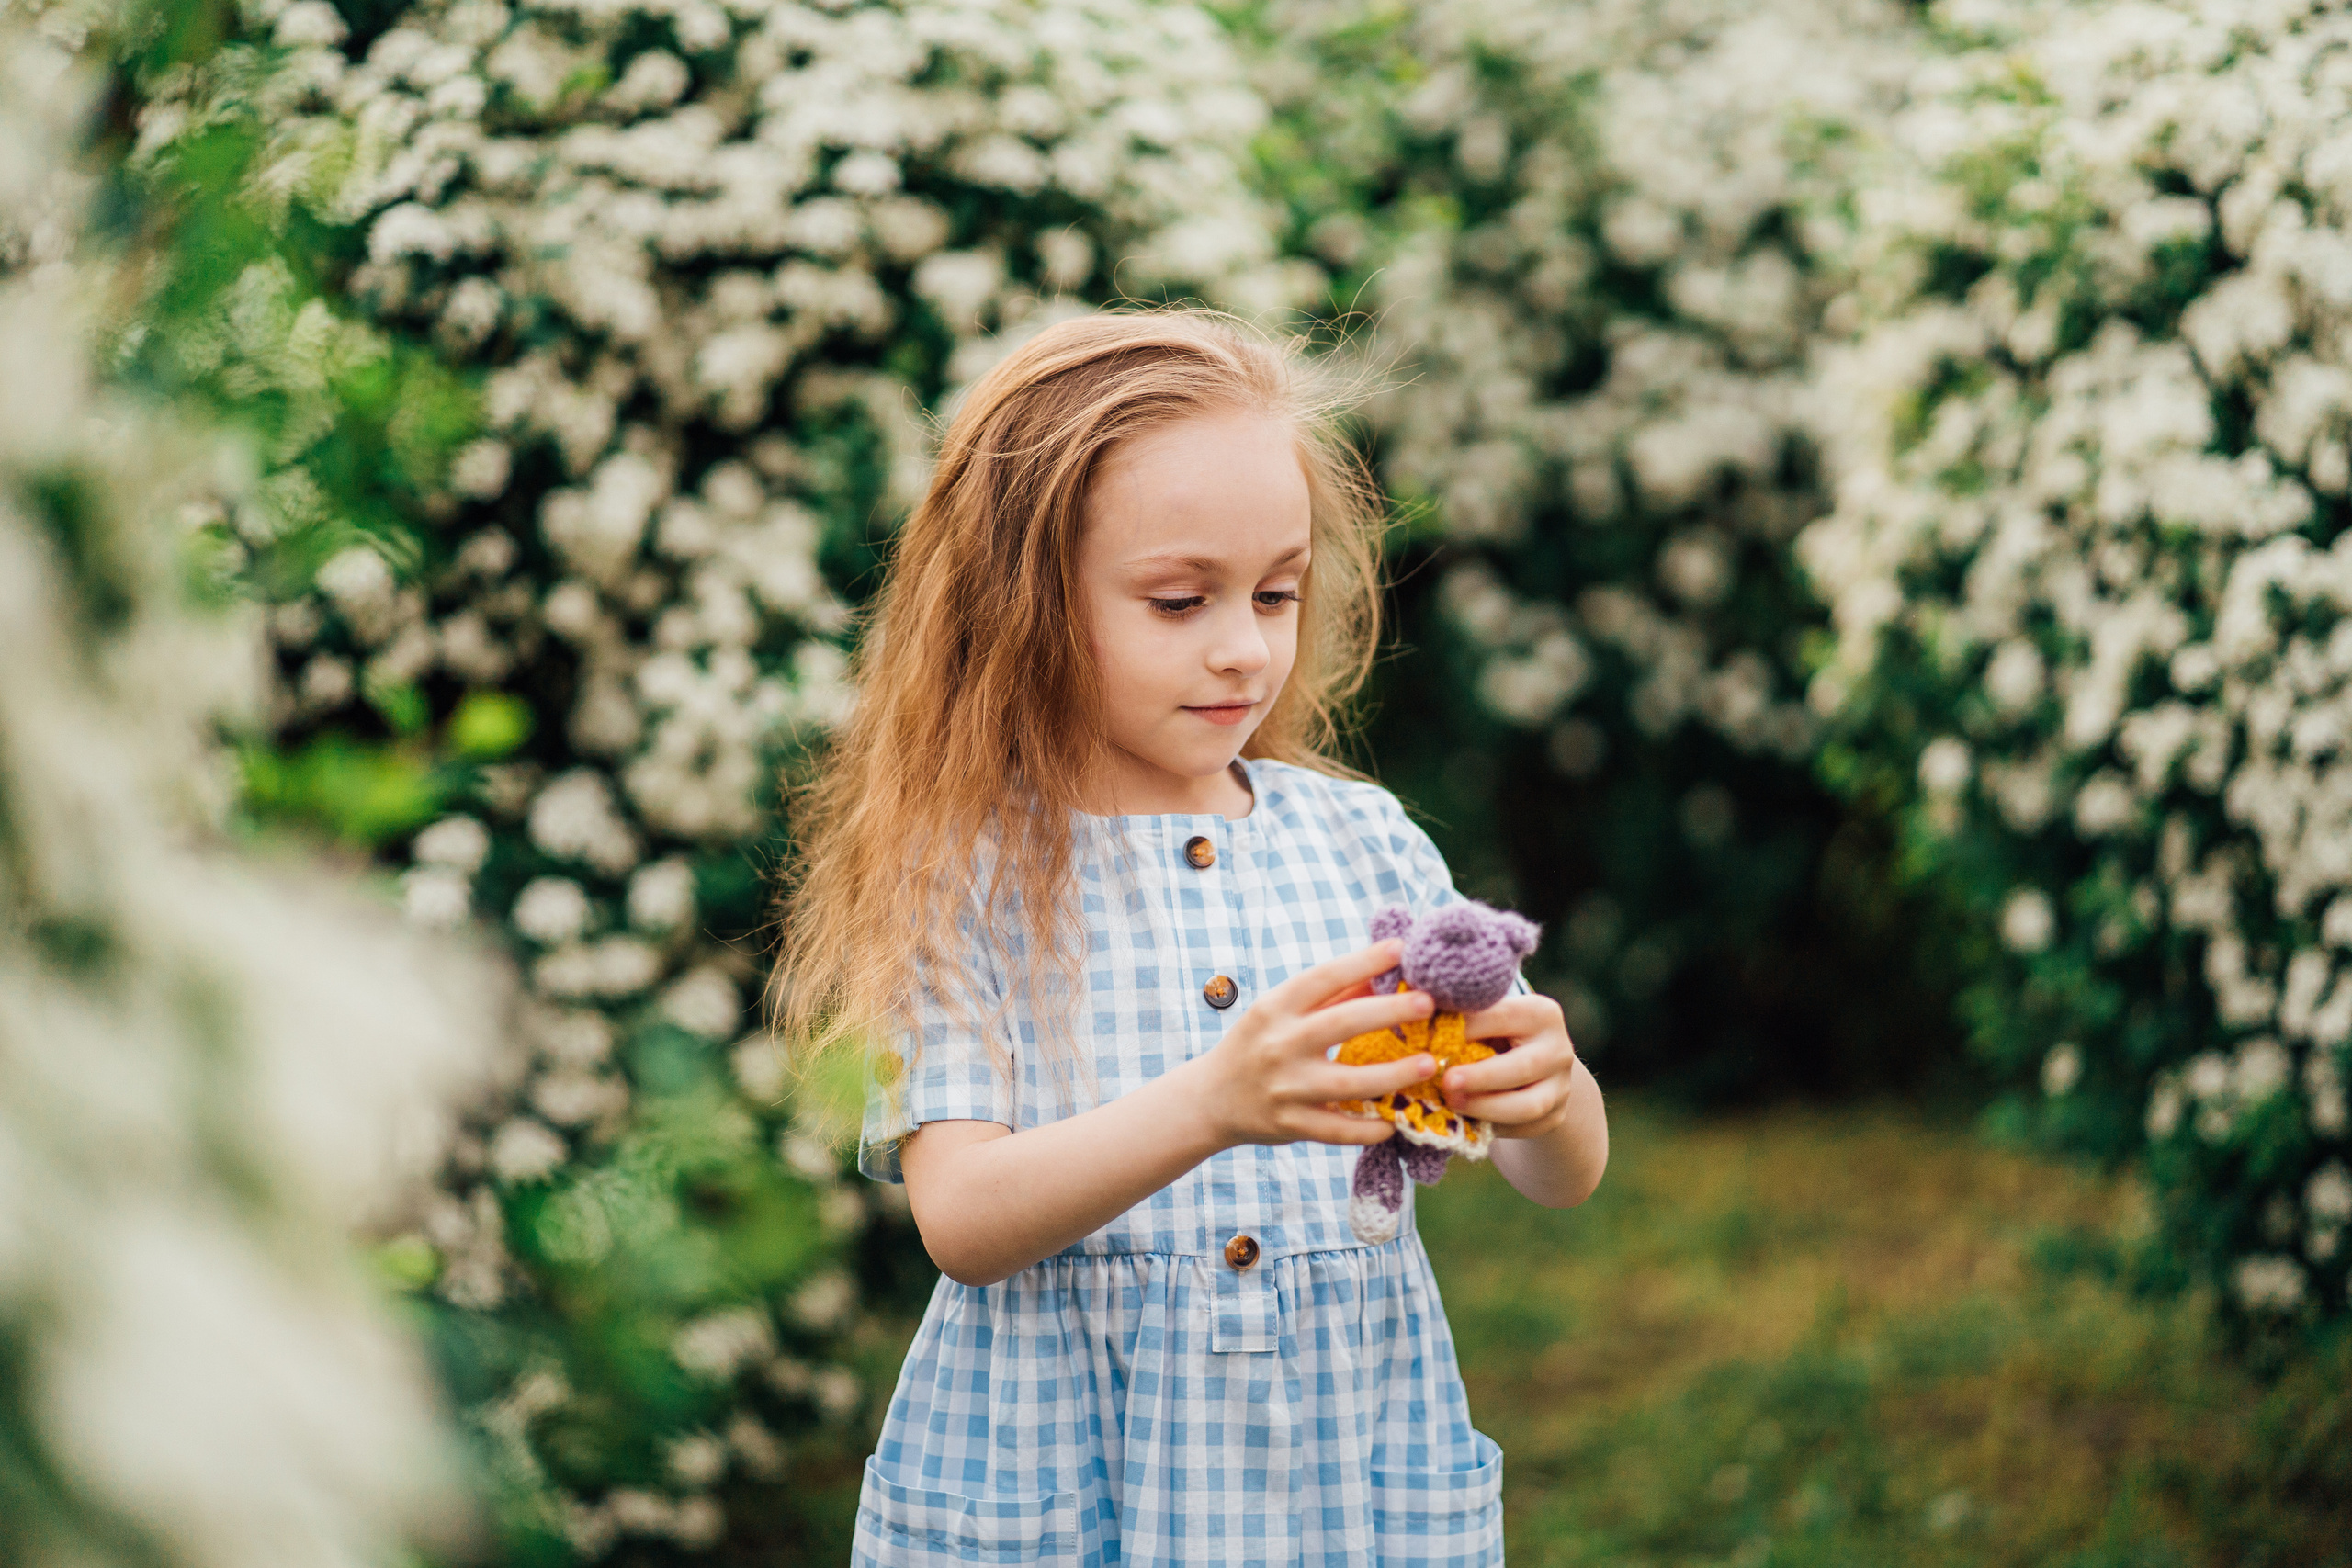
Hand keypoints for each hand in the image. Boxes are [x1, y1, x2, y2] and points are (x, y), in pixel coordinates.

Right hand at [1192, 940, 1437, 1149]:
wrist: (1211, 1099)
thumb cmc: (1258, 1044)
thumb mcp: (1282, 1012)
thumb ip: (1331, 995)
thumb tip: (1385, 971)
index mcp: (1275, 1008)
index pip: (1323, 977)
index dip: (1364, 961)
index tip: (1401, 948)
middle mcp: (1279, 1044)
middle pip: (1340, 1024)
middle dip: (1388, 1012)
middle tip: (1428, 1003)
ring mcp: (1285, 1088)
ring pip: (1346, 1083)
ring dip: (1392, 1074)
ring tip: (1428, 1064)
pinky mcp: (1290, 1125)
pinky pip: (1338, 1129)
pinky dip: (1368, 1128)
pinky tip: (1396, 1120)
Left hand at [1443, 992, 1578, 1138]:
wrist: (1534, 1064)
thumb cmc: (1494, 1033)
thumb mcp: (1484, 1018)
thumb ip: (1461, 1019)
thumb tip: (1416, 1024)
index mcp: (1540, 1013)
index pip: (1501, 1017)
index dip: (1465, 1028)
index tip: (1430, 1037)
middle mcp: (1558, 1049)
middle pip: (1523, 1066)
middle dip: (1481, 1076)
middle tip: (1446, 1080)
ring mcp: (1561, 1087)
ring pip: (1528, 1106)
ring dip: (1486, 1107)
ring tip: (1452, 1104)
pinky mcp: (1555, 1117)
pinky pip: (1523, 1128)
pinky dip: (1491, 1127)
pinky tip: (1466, 1120)